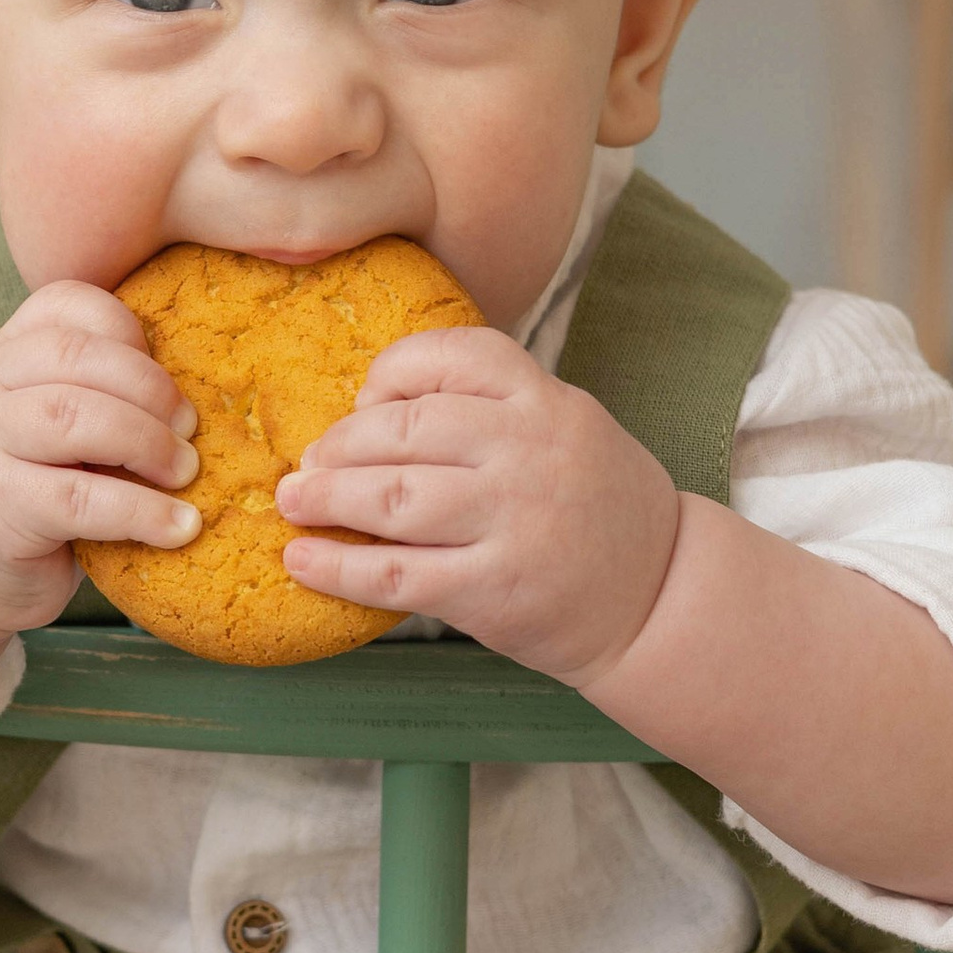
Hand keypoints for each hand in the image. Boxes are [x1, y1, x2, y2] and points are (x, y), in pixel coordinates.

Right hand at [0, 281, 200, 638]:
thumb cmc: (20, 492)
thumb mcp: (42, 425)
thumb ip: (92, 393)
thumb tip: (195, 395)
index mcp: (2, 353)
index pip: (68, 305)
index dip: (130, 334)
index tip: (165, 382)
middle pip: (76, 357)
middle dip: (151, 389)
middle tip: (191, 431)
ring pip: (73, 418)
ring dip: (148, 443)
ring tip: (186, 473)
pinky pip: (77, 499)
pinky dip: (141, 511)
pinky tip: (180, 526)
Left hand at [276, 330, 679, 690]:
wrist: (659, 597)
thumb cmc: (597, 506)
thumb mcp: (567, 426)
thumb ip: (492, 408)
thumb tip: (374, 409)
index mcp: (545, 401)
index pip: (450, 354)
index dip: (390, 373)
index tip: (364, 402)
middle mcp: (528, 452)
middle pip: (403, 429)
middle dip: (339, 445)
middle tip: (309, 464)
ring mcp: (512, 522)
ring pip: (390, 498)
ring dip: (324, 499)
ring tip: (293, 503)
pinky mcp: (493, 590)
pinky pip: (394, 575)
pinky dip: (336, 568)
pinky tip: (302, 562)